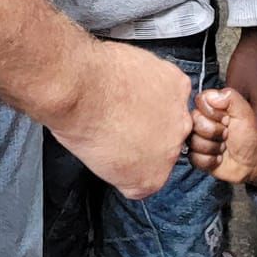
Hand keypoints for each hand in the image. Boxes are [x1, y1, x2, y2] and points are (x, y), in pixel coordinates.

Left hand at [48, 39, 191, 199]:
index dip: (137, 152)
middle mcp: (171, 151)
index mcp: (151, 178)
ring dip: (154, 102)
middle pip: (167, 141)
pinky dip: (154, 77)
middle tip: (122, 116)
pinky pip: (172, 83)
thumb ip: (119, 167)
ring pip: (171, 111)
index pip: (153, 171)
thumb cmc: (78, 122)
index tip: (125, 141)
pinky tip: (133, 78)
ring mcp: (178, 119)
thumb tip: (118, 156)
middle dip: (149, 128)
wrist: (80, 88)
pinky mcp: (179, 88)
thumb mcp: (95, 164)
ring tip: (124, 95)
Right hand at [190, 87, 256, 188]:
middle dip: (215, 132)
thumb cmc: (249, 136)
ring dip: (214, 147)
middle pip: (196, 123)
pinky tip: (219, 157)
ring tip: (224, 147)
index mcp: (211, 107)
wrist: (252, 162)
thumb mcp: (245, 113)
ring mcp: (197, 138)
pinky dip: (211, 160)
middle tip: (227, 134)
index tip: (226, 119)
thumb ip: (230, 97)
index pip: (200, 101)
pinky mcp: (195, 155)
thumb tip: (211, 95)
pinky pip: (195, 157)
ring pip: (194, 141)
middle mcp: (201, 121)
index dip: (213, 112)